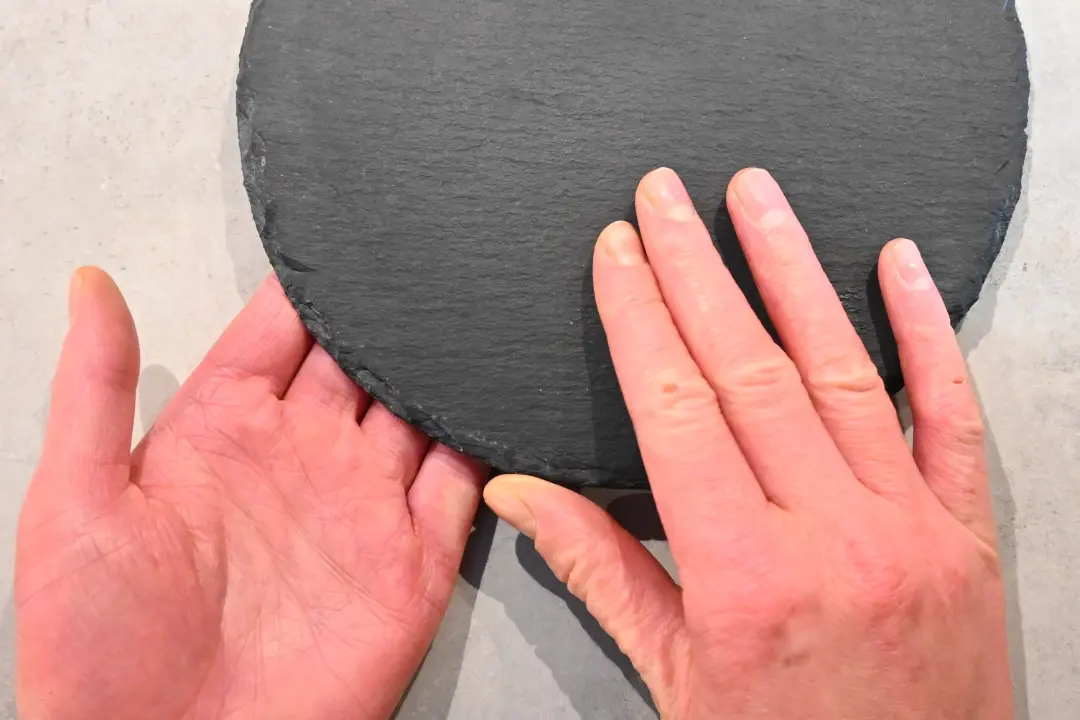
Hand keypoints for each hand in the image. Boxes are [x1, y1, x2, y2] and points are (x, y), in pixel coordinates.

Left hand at [16, 270, 486, 719]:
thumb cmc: (98, 645)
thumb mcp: (75, 503)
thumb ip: (94, 389)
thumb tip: (88, 280)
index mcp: (225, 428)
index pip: (283, 329)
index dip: (317, 282)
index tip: (356, 229)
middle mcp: (304, 455)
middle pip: (363, 359)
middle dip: (396, 312)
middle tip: (439, 254)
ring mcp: (364, 505)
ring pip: (421, 411)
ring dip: (448, 365)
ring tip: (479, 309)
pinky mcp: (414, 562)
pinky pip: (463, 486)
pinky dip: (487, 440)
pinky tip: (501, 395)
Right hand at [485, 168, 1011, 717]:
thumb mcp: (673, 680)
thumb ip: (600, 573)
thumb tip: (518, 496)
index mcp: (745, 578)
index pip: (677, 413)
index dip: (641, 320)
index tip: (619, 254)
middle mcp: (832, 538)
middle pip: (749, 371)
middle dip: (697, 269)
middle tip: (665, 196)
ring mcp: (908, 528)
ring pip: (842, 371)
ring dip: (792, 271)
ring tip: (756, 199)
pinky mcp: (963, 532)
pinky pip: (950, 414)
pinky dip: (923, 331)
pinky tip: (899, 264)